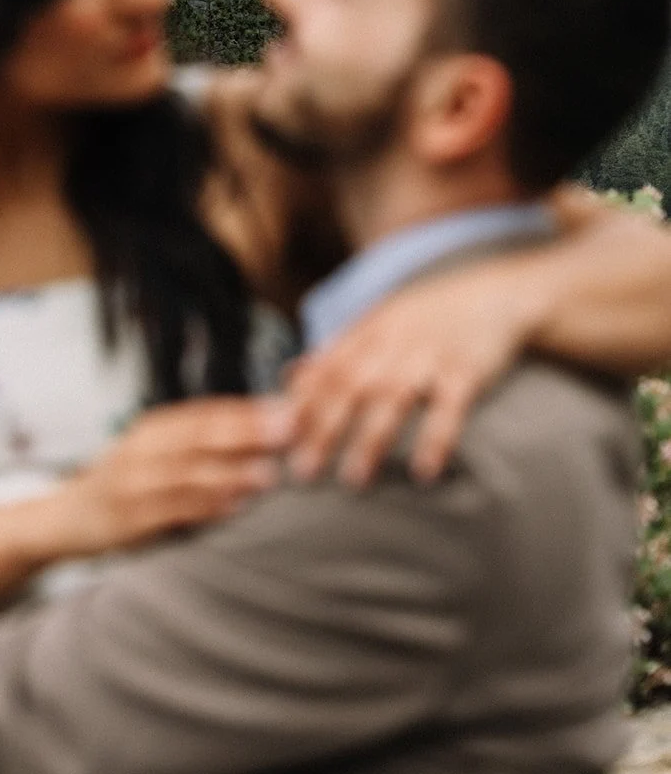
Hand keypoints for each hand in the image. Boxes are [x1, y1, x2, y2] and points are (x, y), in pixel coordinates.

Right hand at [55, 395, 296, 554]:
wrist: (65, 519)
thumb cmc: (126, 485)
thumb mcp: (156, 454)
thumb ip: (198, 443)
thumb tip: (262, 431)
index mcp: (154, 428)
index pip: (206, 413)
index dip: (247, 410)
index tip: (289, 408)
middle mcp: (143, 449)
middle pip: (200, 435)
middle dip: (246, 431)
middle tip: (289, 430)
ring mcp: (133, 483)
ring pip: (188, 472)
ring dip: (230, 471)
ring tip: (269, 474)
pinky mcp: (128, 518)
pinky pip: (171, 510)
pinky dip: (204, 507)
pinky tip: (233, 506)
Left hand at [287, 260, 527, 487]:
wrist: (498, 294)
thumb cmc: (430, 314)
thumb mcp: (379, 320)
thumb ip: (334, 350)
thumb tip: (287, 375)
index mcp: (367, 331)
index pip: (324, 369)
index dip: (300, 404)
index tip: (276, 439)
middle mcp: (392, 341)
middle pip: (350, 386)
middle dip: (323, 428)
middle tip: (302, 471)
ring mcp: (429, 355)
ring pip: (392, 398)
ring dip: (371, 439)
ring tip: (353, 480)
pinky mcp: (468, 370)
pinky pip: (450, 408)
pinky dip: (436, 438)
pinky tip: (424, 471)